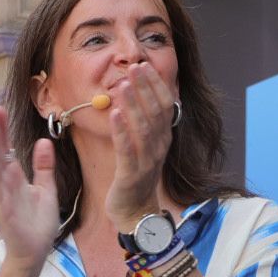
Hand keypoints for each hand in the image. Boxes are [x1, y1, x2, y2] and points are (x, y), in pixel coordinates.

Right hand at [0, 106, 56, 276]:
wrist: (35, 252)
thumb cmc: (38, 224)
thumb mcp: (46, 189)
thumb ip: (43, 166)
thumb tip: (43, 141)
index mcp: (15, 178)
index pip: (6, 148)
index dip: (3, 129)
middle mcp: (5, 184)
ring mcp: (1, 196)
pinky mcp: (1, 209)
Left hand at [104, 63, 175, 231]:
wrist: (135, 211)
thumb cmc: (136, 176)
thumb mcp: (144, 147)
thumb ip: (143, 124)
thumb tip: (136, 96)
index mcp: (163, 138)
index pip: (163, 104)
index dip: (154, 84)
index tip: (143, 64)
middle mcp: (159, 146)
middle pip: (155, 111)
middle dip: (144, 87)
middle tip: (134, 67)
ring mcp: (147, 160)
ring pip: (143, 127)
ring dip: (133, 104)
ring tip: (123, 85)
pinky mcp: (132, 174)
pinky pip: (127, 149)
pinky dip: (121, 131)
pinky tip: (114, 115)